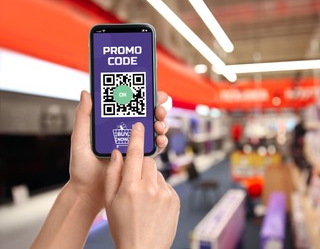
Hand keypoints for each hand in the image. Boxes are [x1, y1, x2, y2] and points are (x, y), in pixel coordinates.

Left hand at [68, 91, 169, 210]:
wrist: (88, 192)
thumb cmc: (81, 167)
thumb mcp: (80, 139)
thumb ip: (83, 117)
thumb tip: (86, 93)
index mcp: (113, 124)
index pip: (131, 106)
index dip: (144, 97)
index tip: (151, 91)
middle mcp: (125, 132)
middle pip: (147, 116)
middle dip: (157, 110)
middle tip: (159, 110)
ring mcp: (134, 145)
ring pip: (154, 130)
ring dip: (161, 124)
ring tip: (159, 126)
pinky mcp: (140, 159)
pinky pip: (154, 147)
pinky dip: (161, 141)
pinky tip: (160, 140)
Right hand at [105, 123, 179, 248]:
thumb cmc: (123, 227)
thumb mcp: (110, 202)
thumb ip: (113, 175)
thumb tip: (117, 153)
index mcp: (131, 187)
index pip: (136, 154)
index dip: (137, 137)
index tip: (139, 125)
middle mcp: (150, 188)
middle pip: (149, 162)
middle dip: (142, 164)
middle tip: (135, 178)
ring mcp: (165, 194)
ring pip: (157, 174)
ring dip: (150, 179)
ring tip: (143, 198)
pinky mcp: (175, 199)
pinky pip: (166, 185)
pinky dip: (159, 189)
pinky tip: (153, 204)